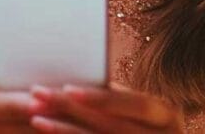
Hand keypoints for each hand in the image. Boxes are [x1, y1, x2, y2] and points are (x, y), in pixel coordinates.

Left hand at [27, 82, 185, 132]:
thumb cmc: (145, 123)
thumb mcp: (143, 110)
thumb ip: (118, 98)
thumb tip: (75, 76)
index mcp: (167, 114)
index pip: (135, 104)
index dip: (102, 97)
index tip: (67, 87)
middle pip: (112, 125)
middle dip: (72, 110)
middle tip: (39, 95)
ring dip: (64, 131)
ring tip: (36, 118)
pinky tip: (49, 133)